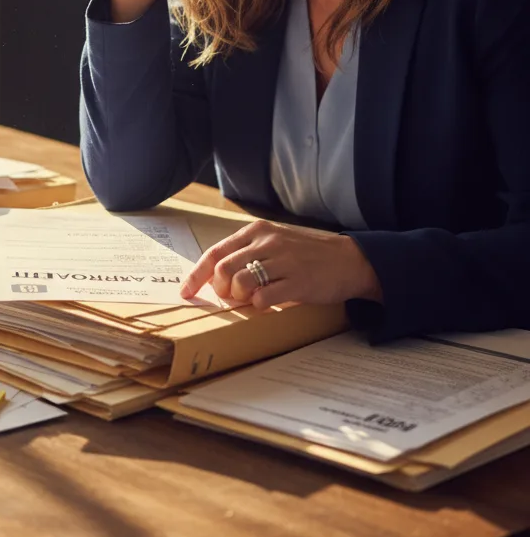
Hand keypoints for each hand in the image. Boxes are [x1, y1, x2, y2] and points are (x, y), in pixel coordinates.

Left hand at [180, 220, 383, 310]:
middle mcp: (267, 242)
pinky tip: (267, 303)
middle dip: (220, 289)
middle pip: (223, 269)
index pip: (215, 252)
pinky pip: (263, 298)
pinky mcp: (298, 281)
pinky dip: (258, 306)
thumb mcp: (274, 241)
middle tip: (231, 297)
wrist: (350, 259)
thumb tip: (215, 275)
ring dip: (240, 298)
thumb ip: (247, 252)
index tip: (186, 291)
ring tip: (252, 299)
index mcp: (257, 231)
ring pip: (240, 283)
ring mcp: (283, 261)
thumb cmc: (307, 253)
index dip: (197, 274)